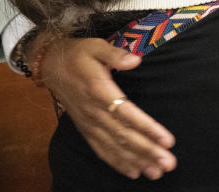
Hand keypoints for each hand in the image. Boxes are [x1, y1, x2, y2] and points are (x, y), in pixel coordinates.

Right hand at [40, 37, 176, 178]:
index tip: (167, 140)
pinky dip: (117, 162)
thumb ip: (115, 54)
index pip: (127, 113)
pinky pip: (101, 150)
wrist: (50, 66)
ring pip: (114, 147)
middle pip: (123, 135)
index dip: (147, 128)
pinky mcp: (85, 129)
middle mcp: (94, 111)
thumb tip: (136, 60)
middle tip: (169, 163)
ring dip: (136, 161)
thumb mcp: (96, 46)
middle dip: (147, 151)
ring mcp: (89, 123)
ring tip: (157, 172)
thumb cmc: (77, 54)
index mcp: (99, 90)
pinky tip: (134, 171)